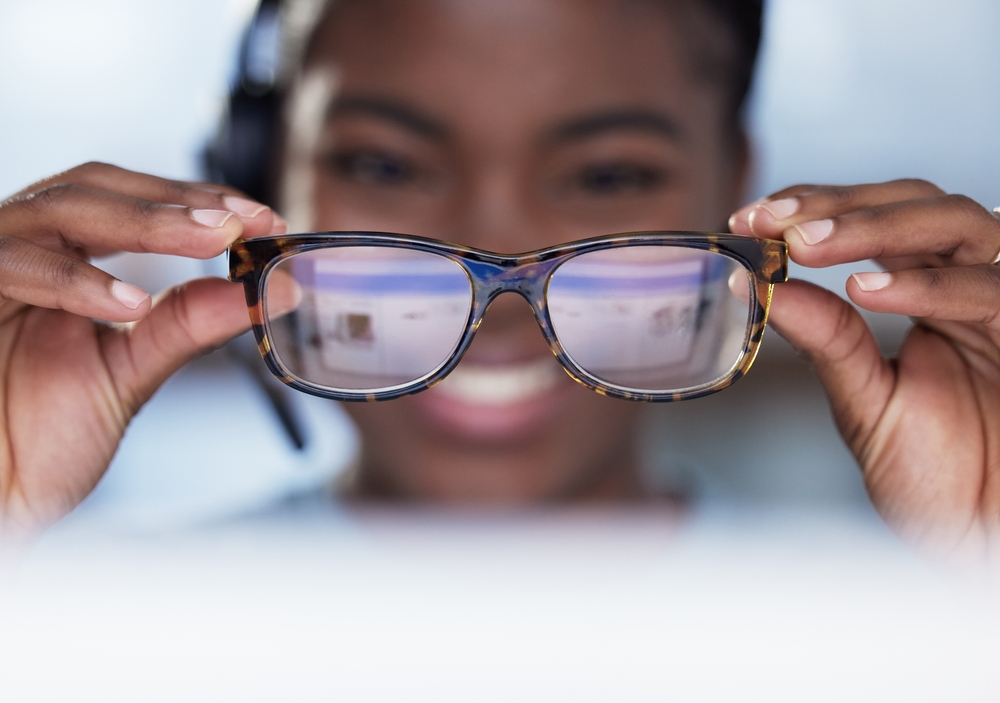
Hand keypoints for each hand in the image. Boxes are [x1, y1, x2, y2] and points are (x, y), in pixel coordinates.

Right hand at [0, 162, 286, 539]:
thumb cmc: (36, 438)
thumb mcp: (132, 372)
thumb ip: (191, 325)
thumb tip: (271, 290)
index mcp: (65, 263)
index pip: (132, 203)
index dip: (196, 202)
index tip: (262, 219)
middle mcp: (27, 253)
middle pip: (97, 187)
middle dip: (175, 202)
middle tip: (240, 221)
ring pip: (60, 209)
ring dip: (143, 222)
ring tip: (209, 240)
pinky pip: (12, 265)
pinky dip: (75, 281)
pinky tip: (130, 302)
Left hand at [730, 179, 999, 561]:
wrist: (984, 537)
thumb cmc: (940, 477)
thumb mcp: (867, 403)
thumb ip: (827, 341)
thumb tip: (758, 286)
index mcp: (930, 292)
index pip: (877, 220)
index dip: (815, 207)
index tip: (747, 220)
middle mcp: (971, 286)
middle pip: (918, 203)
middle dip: (839, 205)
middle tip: (771, 221)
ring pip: (958, 226)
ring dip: (875, 227)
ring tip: (806, 245)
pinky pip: (991, 290)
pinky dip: (927, 287)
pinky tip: (867, 291)